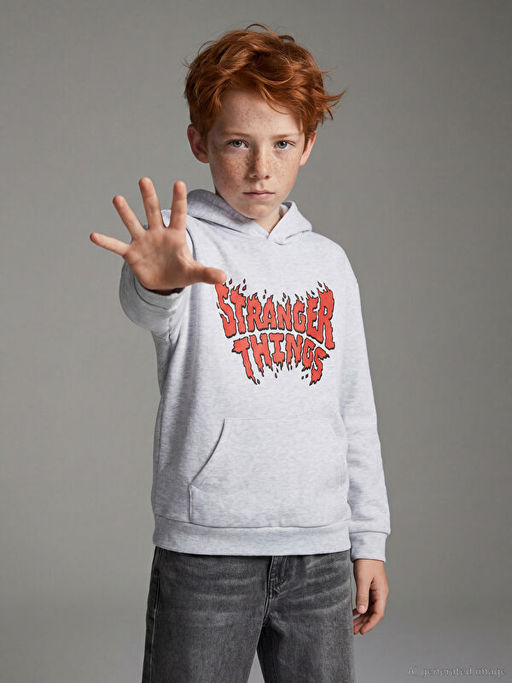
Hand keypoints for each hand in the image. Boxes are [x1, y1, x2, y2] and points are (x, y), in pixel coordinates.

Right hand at [90, 178, 226, 291]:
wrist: (164, 283)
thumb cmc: (181, 272)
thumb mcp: (195, 274)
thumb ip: (208, 273)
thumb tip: (224, 278)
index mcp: (176, 236)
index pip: (179, 215)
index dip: (179, 200)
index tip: (179, 183)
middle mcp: (158, 234)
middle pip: (154, 212)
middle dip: (149, 197)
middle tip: (145, 179)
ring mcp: (143, 242)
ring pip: (133, 223)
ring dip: (125, 212)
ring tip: (117, 198)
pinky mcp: (132, 254)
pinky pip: (117, 246)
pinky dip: (106, 242)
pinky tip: (94, 235)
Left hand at [352, 559, 388, 634]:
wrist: (367, 548)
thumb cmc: (366, 562)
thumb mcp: (363, 579)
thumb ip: (362, 596)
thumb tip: (362, 611)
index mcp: (381, 592)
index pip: (378, 613)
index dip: (370, 624)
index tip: (362, 631)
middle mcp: (380, 593)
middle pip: (373, 613)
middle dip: (364, 623)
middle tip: (353, 631)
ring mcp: (376, 590)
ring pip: (370, 608)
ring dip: (362, 617)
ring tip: (352, 624)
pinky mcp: (370, 587)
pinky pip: (367, 602)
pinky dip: (361, 608)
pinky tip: (354, 612)